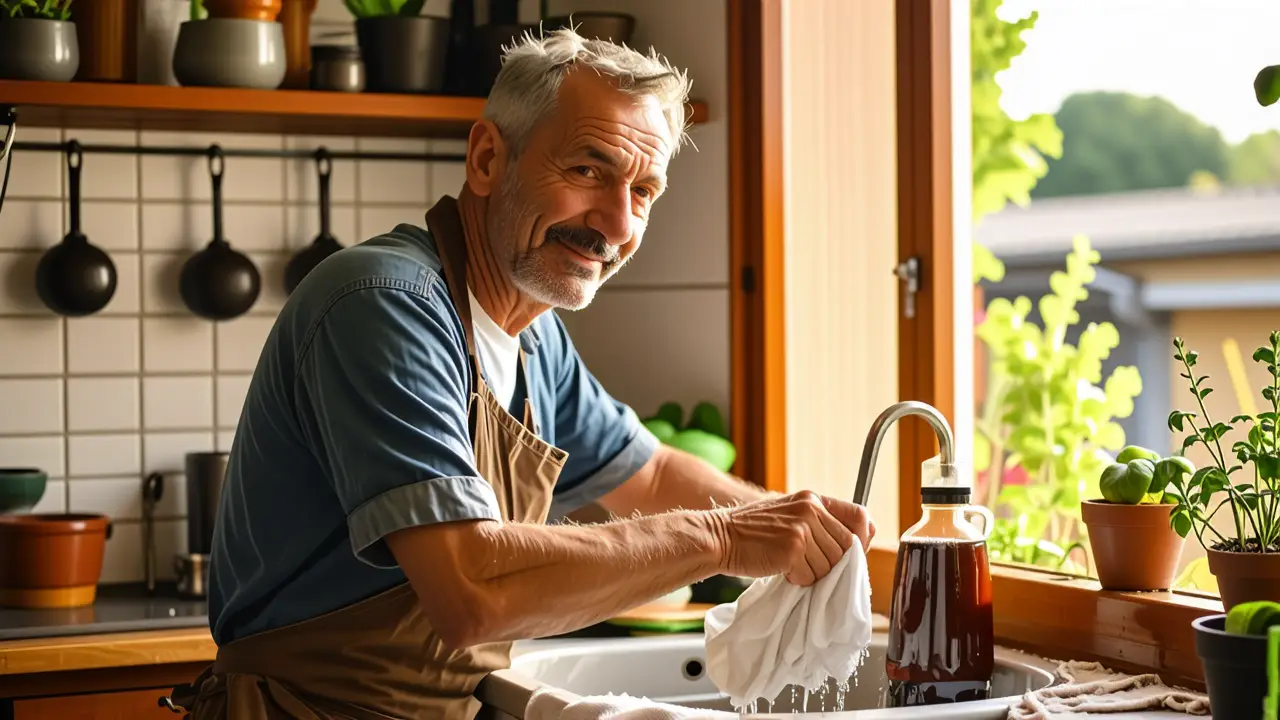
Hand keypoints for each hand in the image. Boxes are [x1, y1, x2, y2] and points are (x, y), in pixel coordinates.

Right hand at [711, 491, 875, 585]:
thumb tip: (853, 547)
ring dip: (813, 573)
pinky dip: (798, 580)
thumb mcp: (788, 514)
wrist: (719, 537)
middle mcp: (811, 510)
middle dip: (833, 564)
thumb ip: (817, 523)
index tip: (851, 554)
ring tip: (790, 565)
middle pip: (847, 547)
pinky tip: (781, 569)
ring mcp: (802, 528)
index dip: (862, 539)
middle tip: (810, 566)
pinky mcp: (793, 549)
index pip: (860, 516)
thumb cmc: (752, 532)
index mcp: (813, 499)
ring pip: (830, 565)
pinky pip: (811, 576)